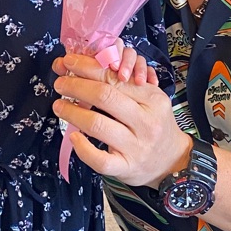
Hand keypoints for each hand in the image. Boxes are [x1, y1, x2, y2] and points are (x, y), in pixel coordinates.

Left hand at [51, 52, 189, 185]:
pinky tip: (73, 137)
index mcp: (152, 99)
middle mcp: (146, 122)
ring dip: (72, 113)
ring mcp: (136, 147)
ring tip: (60, 106)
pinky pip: (100, 160)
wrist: (171, 161)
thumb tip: (90, 66)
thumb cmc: (155, 125)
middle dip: (76, 86)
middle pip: (105, 97)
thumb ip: (126, 84)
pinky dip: (82, 148)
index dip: (88, 68)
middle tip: (61, 84)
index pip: (114, 78)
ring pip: (98, 125)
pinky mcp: (126, 168)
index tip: (69, 63)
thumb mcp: (150, 99)